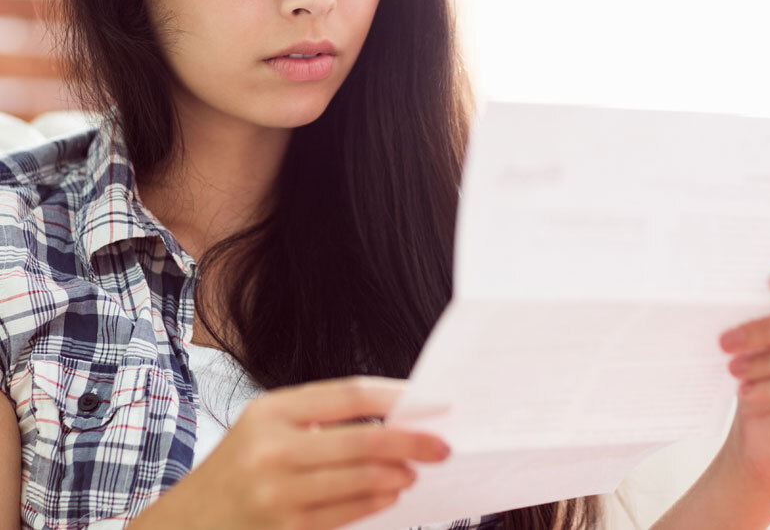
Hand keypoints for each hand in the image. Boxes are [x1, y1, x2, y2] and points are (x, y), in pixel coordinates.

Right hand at [132, 376, 450, 529]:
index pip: (351, 394)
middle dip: (412, 441)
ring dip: (398, 474)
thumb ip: (320, 419)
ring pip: (362, 479)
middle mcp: (273, 447)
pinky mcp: (286, 529)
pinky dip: (376, 500)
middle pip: (365, 438)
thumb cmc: (237, 469)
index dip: (398, 396)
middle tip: (442, 444)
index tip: (432, 401)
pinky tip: (390, 492)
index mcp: (272, 409)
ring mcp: (278, 492)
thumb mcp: (265, 426)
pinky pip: (347, 513)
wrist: (185, 526)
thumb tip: (395, 417)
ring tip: (415, 469)